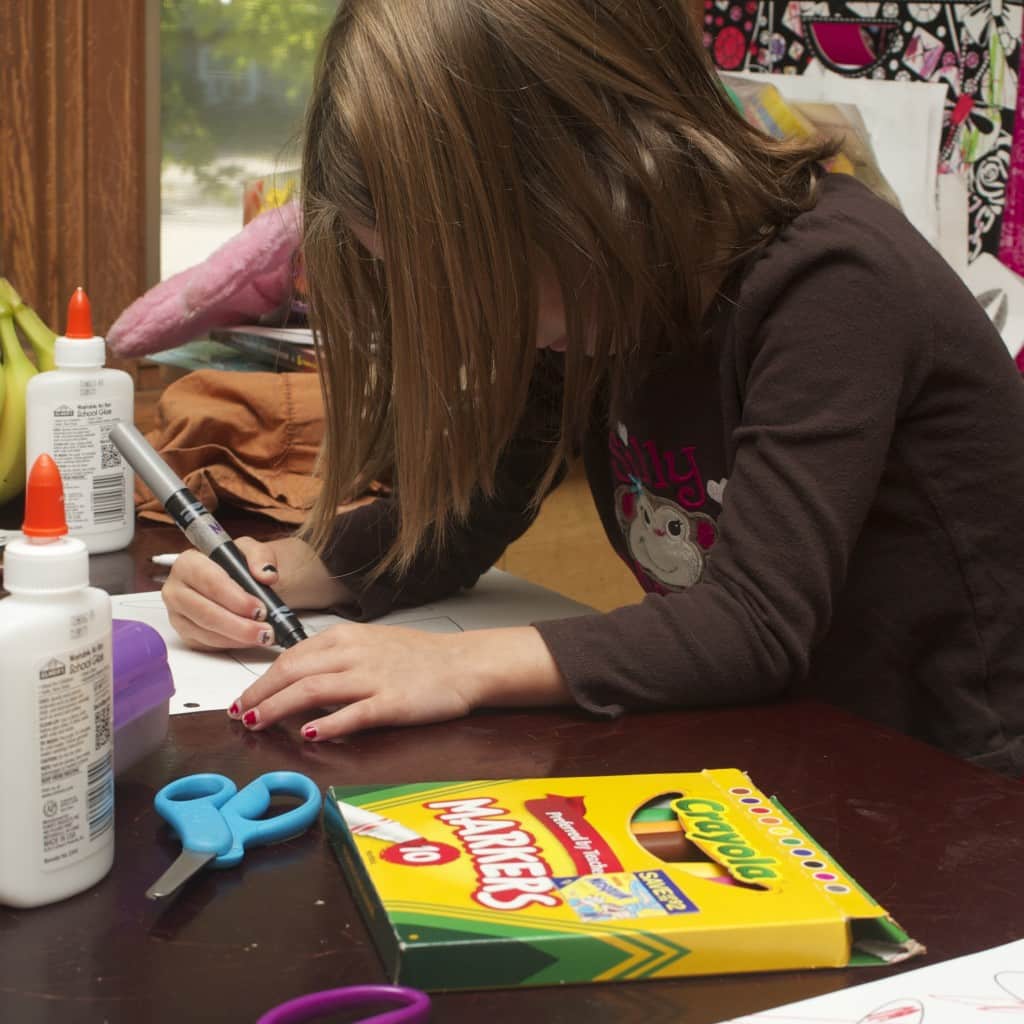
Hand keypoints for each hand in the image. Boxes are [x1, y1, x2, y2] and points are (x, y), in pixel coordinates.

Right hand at [163, 536, 349, 650]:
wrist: (267, 581)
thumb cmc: (261, 566)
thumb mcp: (266, 554)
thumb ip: (262, 556)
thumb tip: (263, 572)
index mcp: (193, 559)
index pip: (202, 576)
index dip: (228, 593)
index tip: (256, 606)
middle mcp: (179, 585)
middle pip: (199, 607)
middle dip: (233, 621)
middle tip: (262, 629)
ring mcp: (182, 611)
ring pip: (201, 628)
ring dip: (234, 636)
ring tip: (263, 637)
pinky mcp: (191, 631)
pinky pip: (205, 643)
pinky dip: (228, 644)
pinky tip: (249, 642)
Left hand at [229, 625, 570, 739]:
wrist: (464, 664)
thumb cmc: (419, 658)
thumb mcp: (370, 645)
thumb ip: (335, 659)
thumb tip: (298, 678)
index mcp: (346, 638)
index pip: (291, 658)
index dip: (262, 680)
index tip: (244, 698)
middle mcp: (354, 654)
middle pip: (293, 673)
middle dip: (260, 695)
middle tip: (239, 715)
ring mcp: (372, 678)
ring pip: (313, 690)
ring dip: (279, 707)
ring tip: (257, 723)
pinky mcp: (392, 702)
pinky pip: (354, 714)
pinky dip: (328, 724)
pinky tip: (308, 735)